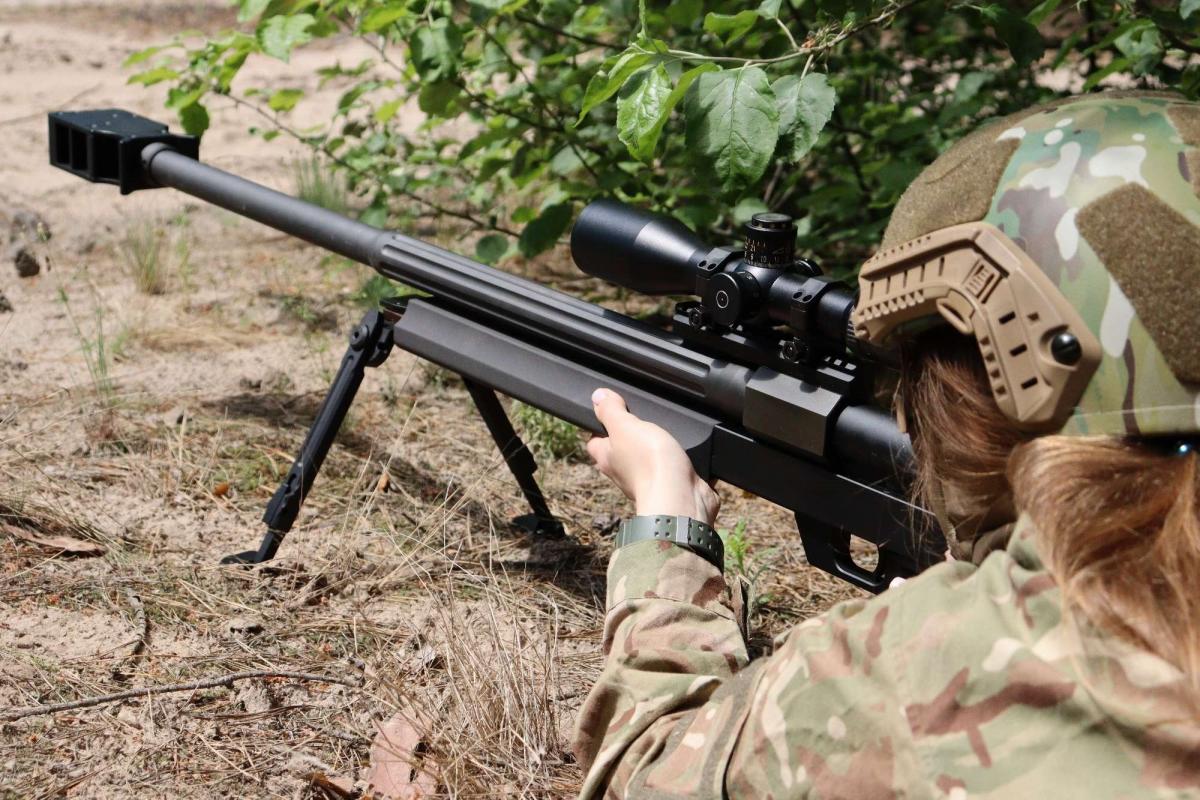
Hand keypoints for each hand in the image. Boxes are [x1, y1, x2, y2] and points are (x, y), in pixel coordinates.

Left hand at [587, 388, 719, 525]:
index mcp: (608, 458)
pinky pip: (671, 470)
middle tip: (641, 419)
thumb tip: (597, 396)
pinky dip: (676, 462)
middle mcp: (624, 472)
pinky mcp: (672, 486)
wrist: (681, 496)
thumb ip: (611, 410)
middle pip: (621, 452)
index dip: (600, 427)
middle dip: (630, 438)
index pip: (595, 441)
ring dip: (655, 450)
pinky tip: (684, 452)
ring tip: (665, 433)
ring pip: (646, 461)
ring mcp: (648, 481)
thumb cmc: (649, 463)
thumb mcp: (625, 426)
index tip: (610, 413)